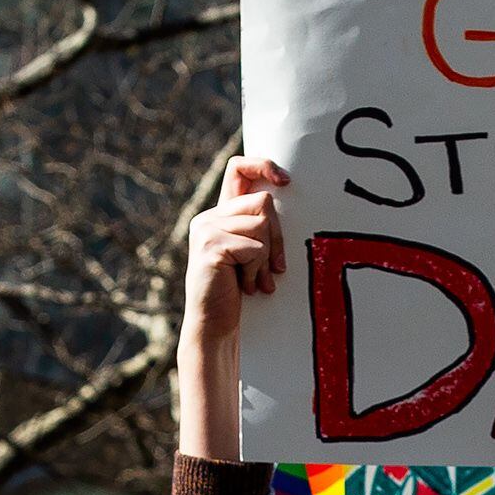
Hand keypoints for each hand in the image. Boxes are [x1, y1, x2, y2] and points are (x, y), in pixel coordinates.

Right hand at [177, 157, 285, 462]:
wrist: (215, 330)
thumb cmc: (240, 295)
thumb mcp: (253, 255)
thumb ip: (262, 228)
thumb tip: (287, 197)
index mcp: (221, 214)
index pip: (239, 167)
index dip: (263, 164)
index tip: (286, 180)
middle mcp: (210, 217)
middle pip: (263, 202)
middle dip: (277, 237)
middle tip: (271, 270)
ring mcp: (207, 230)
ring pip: (263, 223)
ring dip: (267, 257)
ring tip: (254, 281)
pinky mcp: (212, 248)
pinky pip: (255, 245)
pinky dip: (258, 269)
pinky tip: (247, 287)